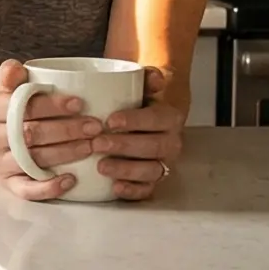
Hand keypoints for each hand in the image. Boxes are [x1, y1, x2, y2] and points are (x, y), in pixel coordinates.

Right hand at [0, 59, 105, 201]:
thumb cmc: (9, 109)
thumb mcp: (7, 89)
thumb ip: (12, 75)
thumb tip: (15, 67)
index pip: (22, 107)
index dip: (52, 105)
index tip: (80, 103)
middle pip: (30, 135)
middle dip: (66, 130)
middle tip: (95, 126)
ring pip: (32, 160)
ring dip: (65, 154)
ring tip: (92, 147)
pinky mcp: (7, 183)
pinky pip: (26, 190)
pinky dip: (49, 188)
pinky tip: (71, 180)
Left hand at [85, 67, 184, 201]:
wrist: (143, 120)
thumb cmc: (136, 103)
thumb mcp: (141, 87)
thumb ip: (147, 78)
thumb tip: (156, 79)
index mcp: (170, 117)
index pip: (157, 119)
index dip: (135, 121)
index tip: (110, 120)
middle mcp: (171, 142)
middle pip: (154, 147)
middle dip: (125, 146)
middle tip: (97, 143)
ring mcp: (163, 163)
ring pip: (151, 171)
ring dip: (127, 170)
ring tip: (101, 166)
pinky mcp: (152, 181)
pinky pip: (148, 191)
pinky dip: (133, 191)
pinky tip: (115, 187)